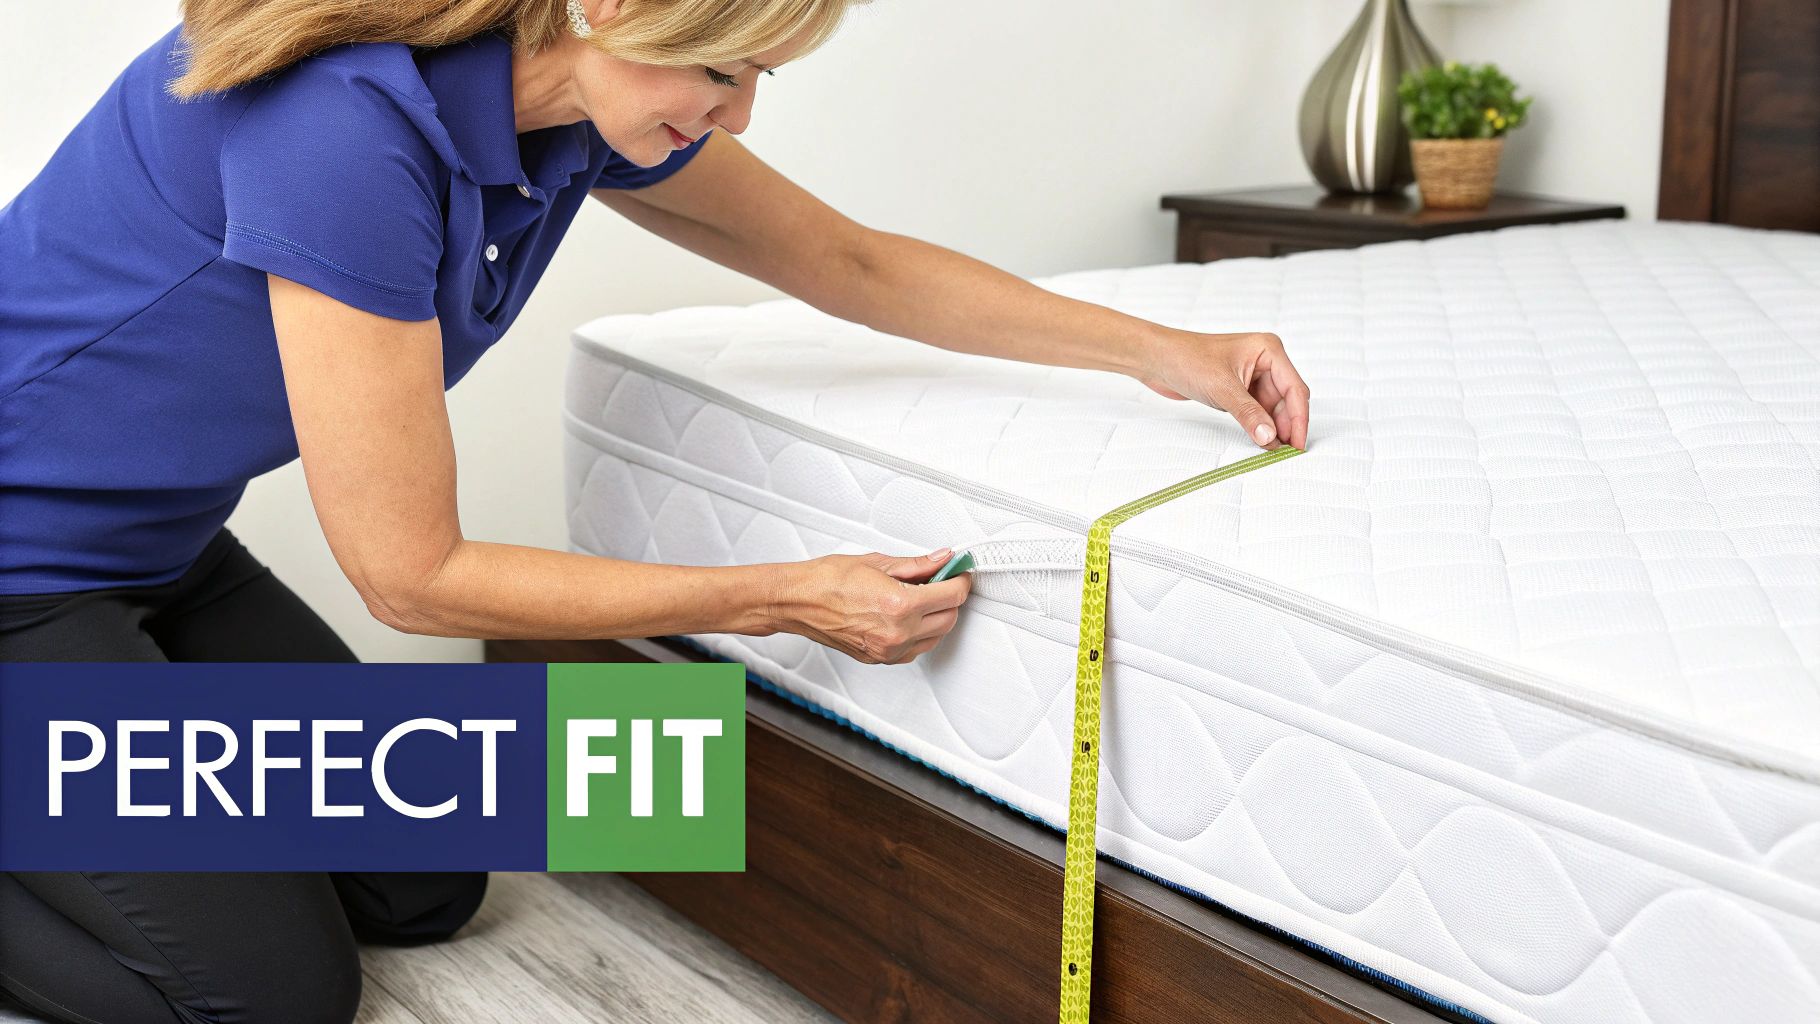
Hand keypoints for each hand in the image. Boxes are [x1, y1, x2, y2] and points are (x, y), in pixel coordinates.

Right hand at [773, 548, 972, 664]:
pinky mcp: (881, 659)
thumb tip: (942, 559)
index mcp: (900, 606)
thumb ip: (917, 565)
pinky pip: (916, 649)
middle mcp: (898, 633)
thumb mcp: (878, 563)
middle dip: (950, 598)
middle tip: (941, 580)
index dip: (960, 580)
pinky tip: (909, 616)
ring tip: (921, 597)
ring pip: (936, 637)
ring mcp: (889, 650)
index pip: (952, 596)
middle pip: (949, 618)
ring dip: (937, 617)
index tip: (959, 572)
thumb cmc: (827, 581)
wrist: (798, 602)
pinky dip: (921, 633)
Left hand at [1136, 328, 1310, 449]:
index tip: (1297, 444)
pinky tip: (1259, 440)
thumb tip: (1270, 437)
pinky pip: (1256, 410)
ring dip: (1272, 428)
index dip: (1298, 419)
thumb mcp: (1222, 389)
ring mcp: (1251, 375)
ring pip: (1272, 408)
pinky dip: (1258, 425)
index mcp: (1268, 350)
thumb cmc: (1186, 358)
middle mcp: (1264, 361)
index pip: (1294, 389)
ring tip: (1272, 450)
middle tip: (1286, 453)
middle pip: (1286, 400)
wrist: (1156, 359)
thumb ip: (1249, 414)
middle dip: (1286, 426)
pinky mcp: (1238, 389)